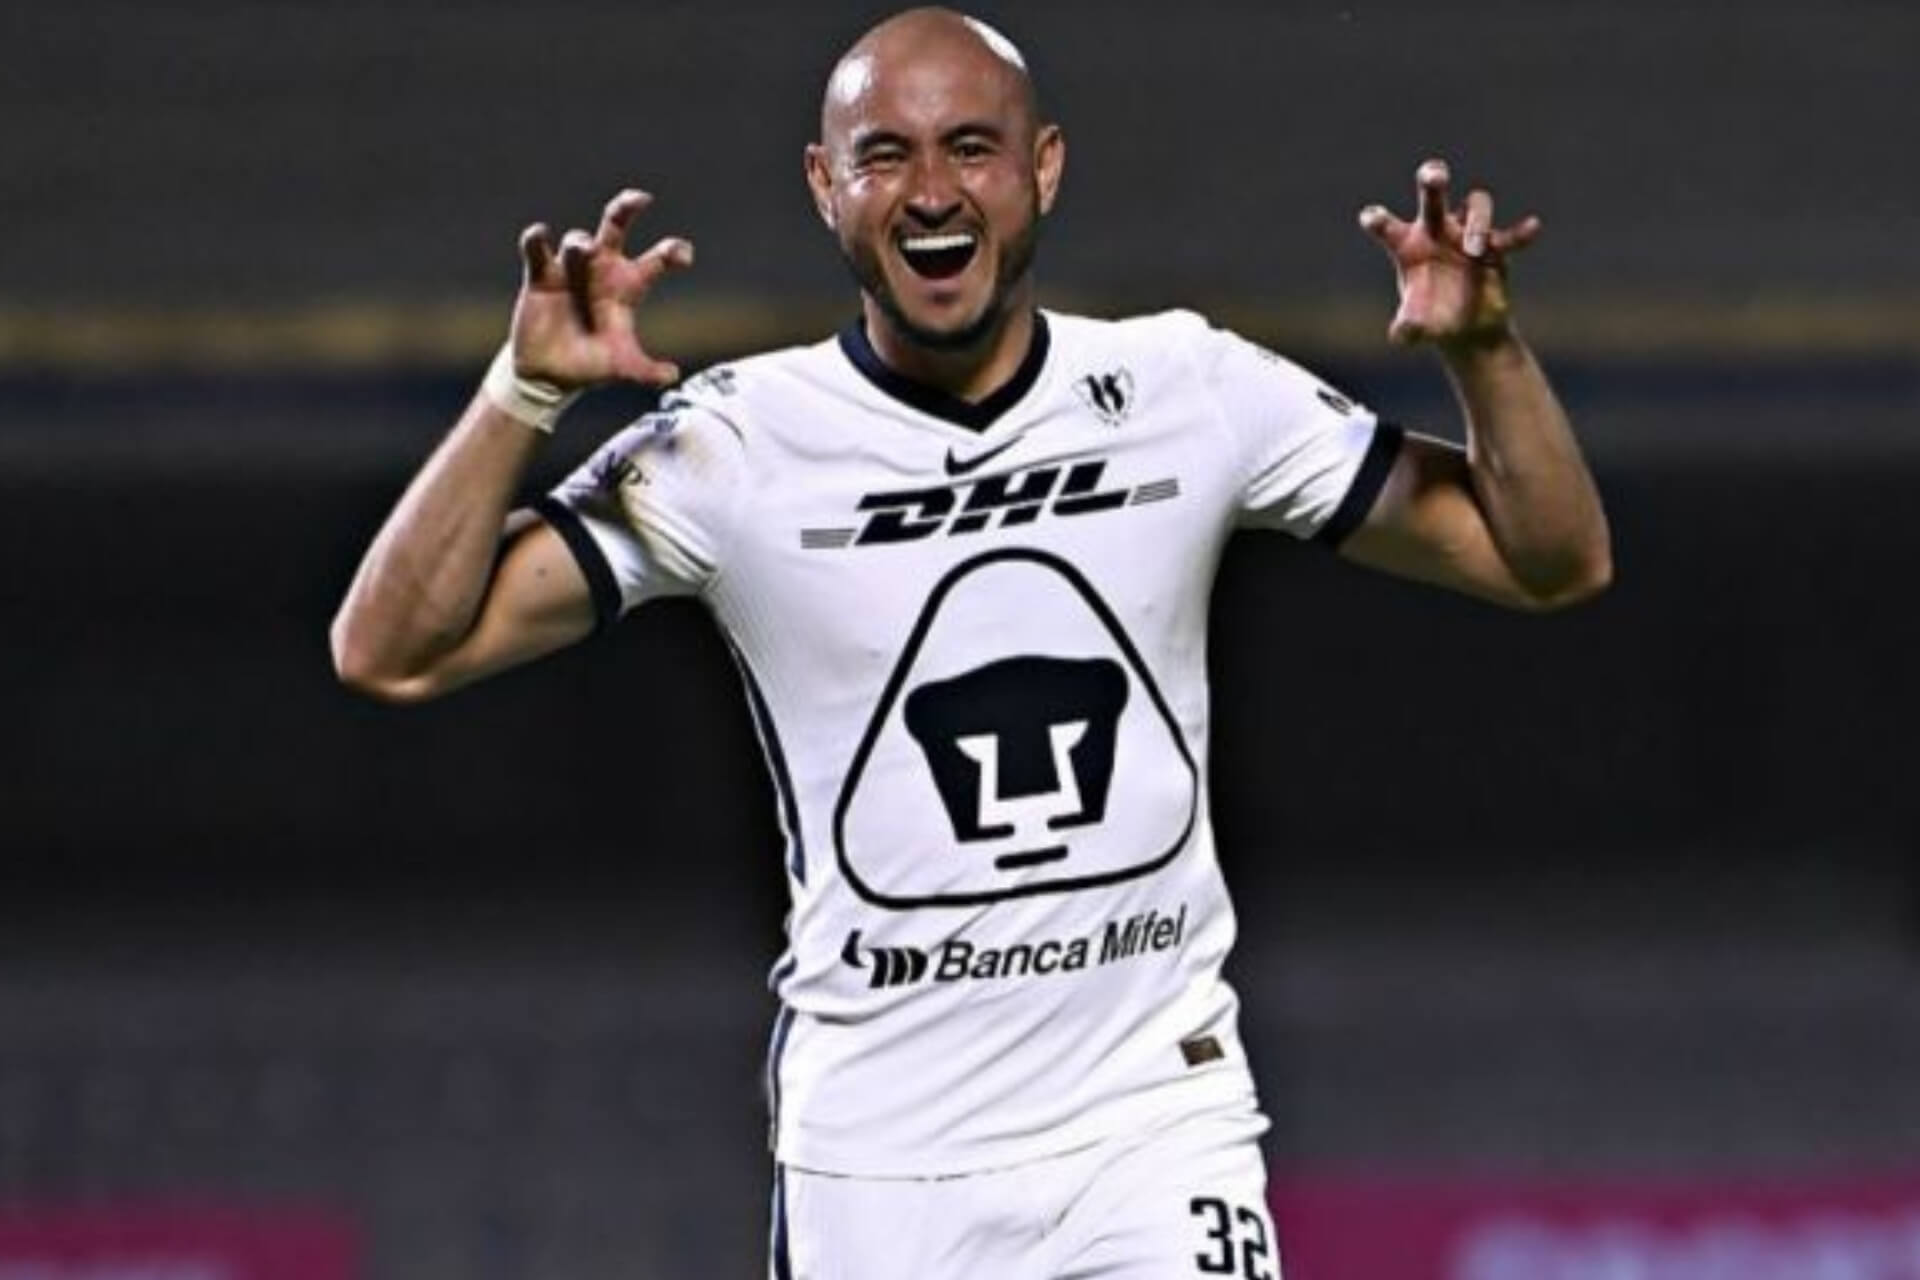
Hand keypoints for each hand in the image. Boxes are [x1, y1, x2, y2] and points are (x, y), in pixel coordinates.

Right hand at [511, 189, 694, 388]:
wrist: (549, 375)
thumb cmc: (591, 364)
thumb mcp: (620, 366)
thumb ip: (644, 370)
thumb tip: (671, 377)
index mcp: (627, 286)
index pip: (656, 260)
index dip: (671, 252)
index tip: (683, 255)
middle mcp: (601, 269)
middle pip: (616, 226)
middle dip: (627, 208)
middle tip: (640, 199)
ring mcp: (571, 269)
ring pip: (578, 240)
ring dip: (580, 242)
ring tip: (582, 249)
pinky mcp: (541, 276)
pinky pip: (536, 249)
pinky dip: (536, 239)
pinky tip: (539, 234)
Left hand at [1358, 159, 1540, 351]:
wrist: (1468, 330)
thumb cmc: (1434, 321)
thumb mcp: (1418, 329)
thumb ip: (1407, 328)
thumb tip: (1401, 334)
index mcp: (1407, 246)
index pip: (1387, 227)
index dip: (1378, 220)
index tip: (1370, 218)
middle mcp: (1435, 231)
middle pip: (1432, 198)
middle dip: (1432, 181)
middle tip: (1434, 174)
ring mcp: (1466, 233)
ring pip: (1474, 205)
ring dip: (1476, 224)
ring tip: (1475, 252)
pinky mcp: (1494, 246)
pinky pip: (1508, 234)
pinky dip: (1520, 233)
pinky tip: (1533, 227)